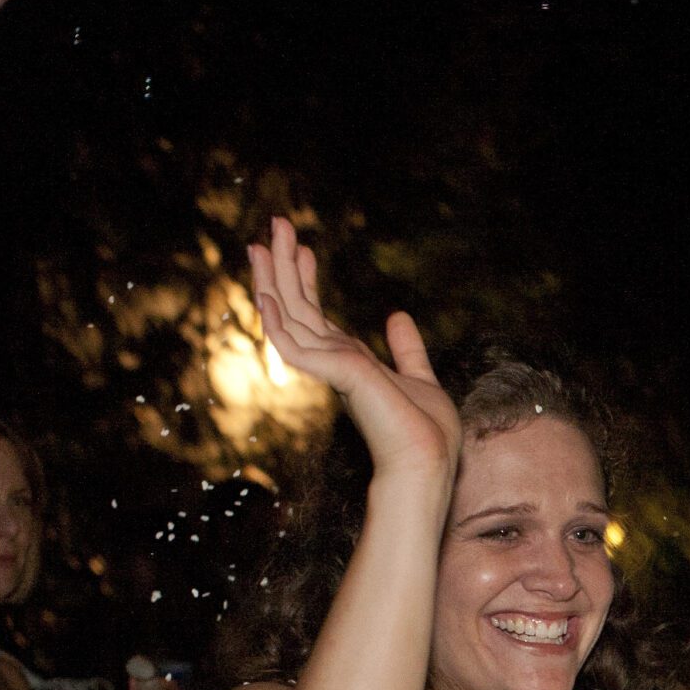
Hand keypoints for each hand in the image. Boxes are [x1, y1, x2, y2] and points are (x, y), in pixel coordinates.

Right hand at [249, 217, 461, 476]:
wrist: (426, 465)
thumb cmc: (424, 435)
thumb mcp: (419, 378)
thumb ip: (406, 349)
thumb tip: (397, 315)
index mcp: (349, 362)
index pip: (318, 314)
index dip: (306, 279)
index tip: (302, 247)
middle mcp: (334, 363)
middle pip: (299, 307)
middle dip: (286, 266)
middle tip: (277, 224)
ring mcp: (331, 370)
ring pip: (291, 317)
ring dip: (275, 279)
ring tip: (263, 242)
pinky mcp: (336, 376)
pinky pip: (295, 345)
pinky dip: (278, 321)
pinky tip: (266, 296)